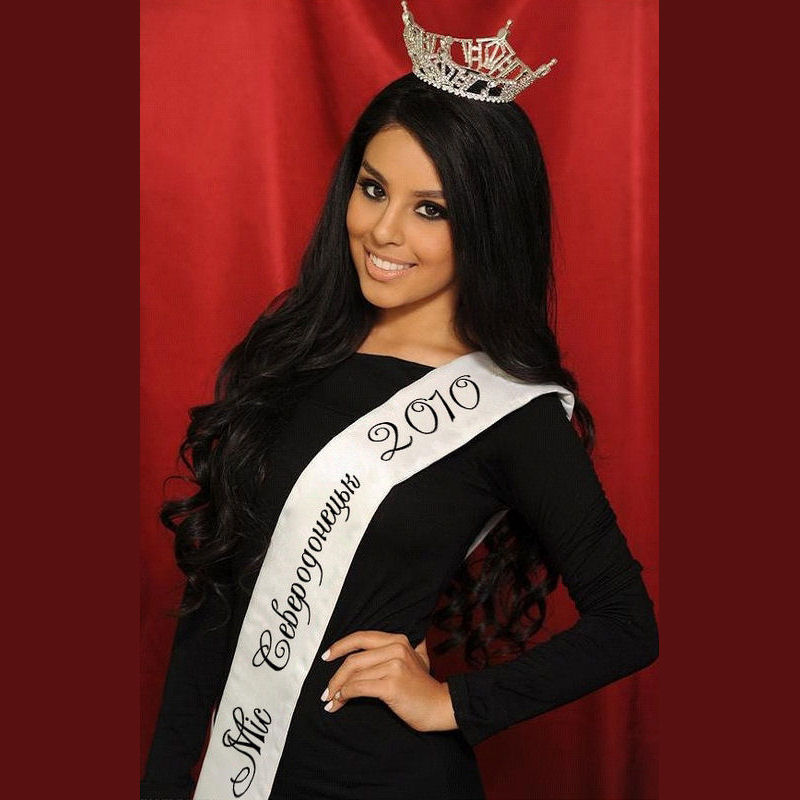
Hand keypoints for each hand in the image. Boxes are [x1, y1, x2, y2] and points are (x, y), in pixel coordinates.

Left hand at [320, 630, 456, 732]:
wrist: (440, 706)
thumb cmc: (423, 687)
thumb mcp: (415, 659)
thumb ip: (401, 648)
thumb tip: (375, 648)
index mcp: (398, 639)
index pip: (361, 637)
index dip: (340, 646)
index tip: (326, 656)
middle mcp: (396, 648)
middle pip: (353, 659)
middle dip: (335, 676)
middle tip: (326, 690)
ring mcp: (394, 666)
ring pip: (354, 676)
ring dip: (338, 689)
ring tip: (332, 700)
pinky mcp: (392, 685)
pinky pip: (359, 688)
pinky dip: (346, 695)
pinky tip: (341, 701)